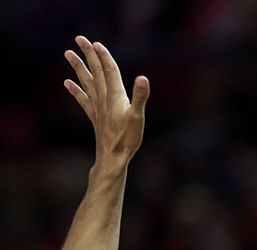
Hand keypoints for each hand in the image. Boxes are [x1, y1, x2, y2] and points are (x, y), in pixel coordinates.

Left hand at [64, 36, 148, 162]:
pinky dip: (75, 90)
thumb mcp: (138, 116)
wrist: (113, 157)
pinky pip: (83, 99)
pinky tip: (67, 83)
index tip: (96, 43)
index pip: (109, 71)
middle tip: (79, 39)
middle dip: (88, 55)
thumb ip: (140, 96)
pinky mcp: (95, 117)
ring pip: (86, 83)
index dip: (103, 57)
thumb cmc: (127, 138)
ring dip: (78, 68)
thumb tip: (143, 78)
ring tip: (68, 54)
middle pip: (95, 72)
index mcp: (115, 96)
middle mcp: (104, 99)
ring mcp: (98, 108)